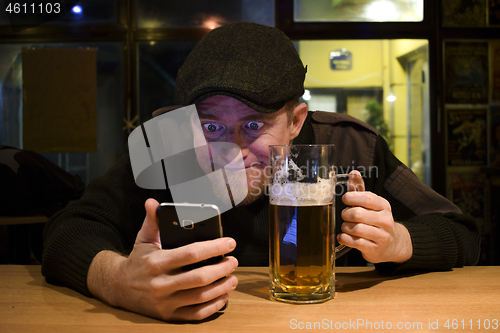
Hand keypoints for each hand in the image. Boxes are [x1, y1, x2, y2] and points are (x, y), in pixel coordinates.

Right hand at [87, 198, 237, 320]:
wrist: (119, 288)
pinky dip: (213, 306)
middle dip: (222, 268)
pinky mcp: (169, 315)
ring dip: (222, 287)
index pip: (191, 253)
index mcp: (157, 262)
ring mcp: (165, 302)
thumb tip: (153, 202)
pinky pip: (196, 314)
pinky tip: (222, 295)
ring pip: (201, 297)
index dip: (214, 248)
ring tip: (233, 277)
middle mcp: (161, 284)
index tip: (229, 243)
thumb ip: (152, 221)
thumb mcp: (143, 239)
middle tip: (233, 261)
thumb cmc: (138, 261)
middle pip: (200, 277)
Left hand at [337, 189, 412, 263]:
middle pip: (358, 214)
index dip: (353, 197)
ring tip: (346, 226)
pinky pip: (354, 242)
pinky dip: (344, 238)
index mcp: (384, 207)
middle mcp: (385, 221)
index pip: (368, 198)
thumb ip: (361, 190)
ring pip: (355, 229)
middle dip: (346, 214)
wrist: (394, 245)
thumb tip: (353, 173)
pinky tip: (343, 236)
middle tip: (345, 215)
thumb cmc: (377, 221)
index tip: (345, 199)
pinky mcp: (375, 249)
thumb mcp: (373, 205)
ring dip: (345, 227)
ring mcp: (381, 236)